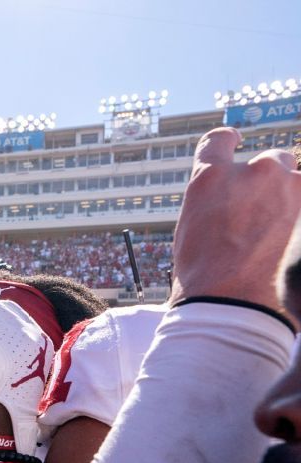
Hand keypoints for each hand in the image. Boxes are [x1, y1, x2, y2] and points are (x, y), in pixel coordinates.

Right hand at [169, 127, 300, 309]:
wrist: (231, 302)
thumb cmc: (203, 277)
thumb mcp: (192, 230)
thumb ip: (215, 204)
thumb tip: (231, 205)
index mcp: (208, 177)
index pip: (220, 139)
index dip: (228, 141)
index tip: (236, 142)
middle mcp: (249, 171)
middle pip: (272, 161)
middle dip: (270, 182)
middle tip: (264, 215)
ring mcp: (286, 185)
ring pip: (297, 180)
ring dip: (292, 199)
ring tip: (281, 234)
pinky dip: (300, 218)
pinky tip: (292, 241)